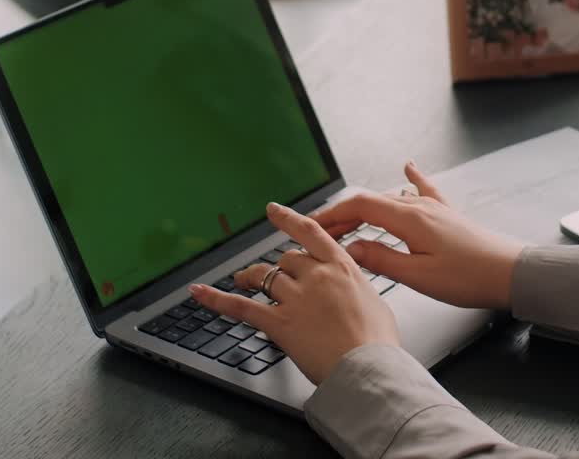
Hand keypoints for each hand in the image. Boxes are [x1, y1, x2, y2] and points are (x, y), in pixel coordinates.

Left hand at [189, 203, 400, 384]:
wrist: (368, 367)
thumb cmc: (378, 342)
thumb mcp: (375, 302)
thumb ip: (357, 288)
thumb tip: (351, 290)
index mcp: (342, 267)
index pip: (310, 233)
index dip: (288, 219)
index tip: (273, 210)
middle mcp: (316, 276)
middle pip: (287, 259)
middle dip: (278, 267)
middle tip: (270, 274)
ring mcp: (296, 298)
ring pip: (264, 276)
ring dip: (249, 277)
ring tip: (241, 279)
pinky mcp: (279, 322)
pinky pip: (241, 306)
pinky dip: (216, 299)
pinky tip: (200, 293)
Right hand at [312, 163, 524, 310]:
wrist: (510, 273)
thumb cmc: (469, 277)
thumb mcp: (418, 276)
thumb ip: (381, 259)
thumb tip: (348, 249)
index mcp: (409, 219)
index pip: (358, 207)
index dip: (330, 215)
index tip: (310, 227)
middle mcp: (420, 206)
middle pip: (370, 202)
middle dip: (341, 216)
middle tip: (319, 233)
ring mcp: (435, 207)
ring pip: (390, 199)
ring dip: (364, 209)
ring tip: (345, 222)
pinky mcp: (447, 215)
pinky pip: (424, 190)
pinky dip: (410, 179)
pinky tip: (408, 166)